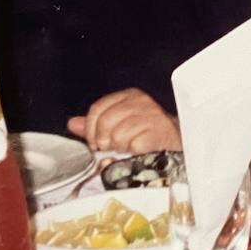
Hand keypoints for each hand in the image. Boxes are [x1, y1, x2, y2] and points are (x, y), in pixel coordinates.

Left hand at [67, 89, 181, 153]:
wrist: (177, 140)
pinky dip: (132, 153)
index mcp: (129, 96)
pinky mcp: (157, 133)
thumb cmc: (147, 130)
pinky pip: (133, 146)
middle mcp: (140, 102)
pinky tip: (138, 150)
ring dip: (120, 147)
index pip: (97, 109)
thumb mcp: (120, 122)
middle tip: (111, 147)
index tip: (94, 142)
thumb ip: (96, 123)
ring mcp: (150, 117)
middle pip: (105, 122)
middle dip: (103, 140)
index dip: (91, 129)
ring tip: (128, 147)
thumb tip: (73, 124)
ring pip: (117, 136)